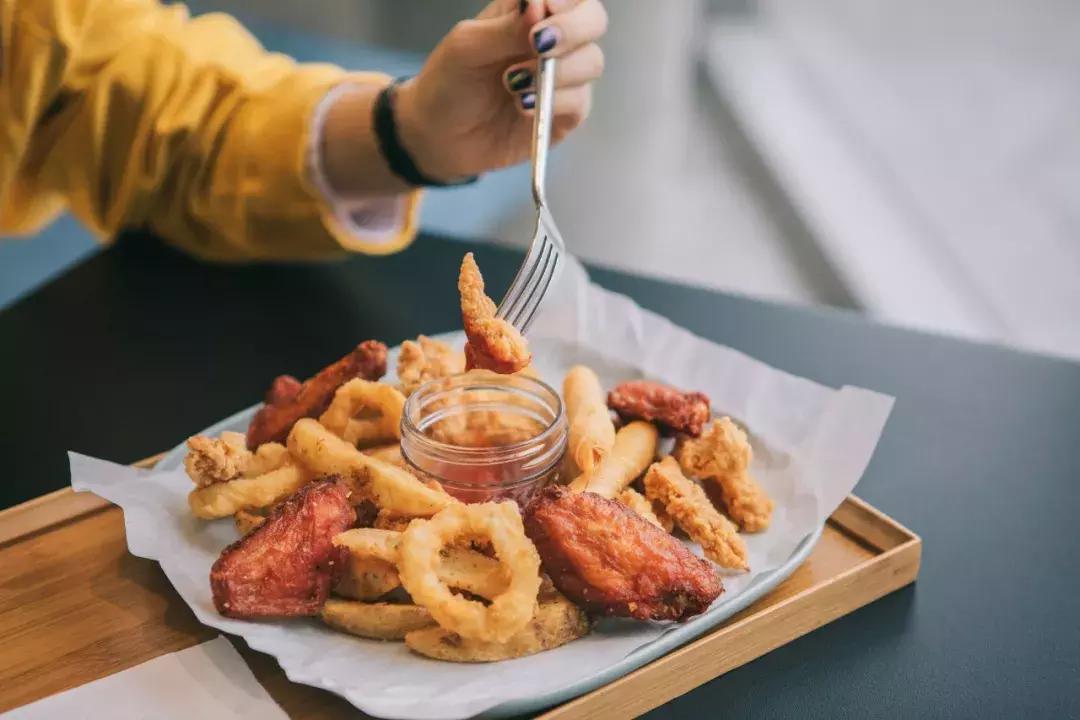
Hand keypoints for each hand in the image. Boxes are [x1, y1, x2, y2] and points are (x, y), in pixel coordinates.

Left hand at [395, 0, 607, 182]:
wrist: (439, 136)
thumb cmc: (448, 84)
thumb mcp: (467, 47)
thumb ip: (506, 27)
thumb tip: (540, 6)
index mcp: (528, 14)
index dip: (564, 0)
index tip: (544, 9)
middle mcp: (551, 42)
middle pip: (593, 20)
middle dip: (572, 30)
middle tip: (539, 43)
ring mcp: (561, 78)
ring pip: (591, 62)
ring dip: (554, 71)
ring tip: (512, 83)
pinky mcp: (563, 115)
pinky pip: (579, 102)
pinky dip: (552, 102)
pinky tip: (520, 106)